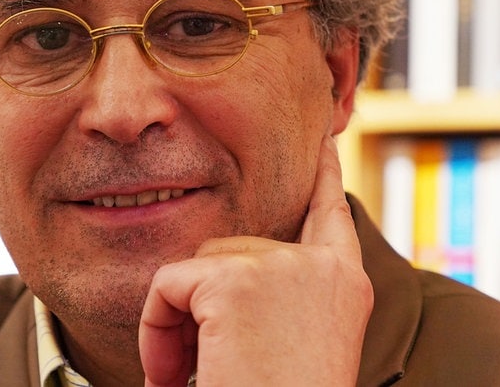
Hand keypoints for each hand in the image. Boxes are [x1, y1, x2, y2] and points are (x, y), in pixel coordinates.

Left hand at [139, 135, 373, 385]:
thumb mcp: (298, 343)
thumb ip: (280, 295)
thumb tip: (222, 269)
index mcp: (344, 285)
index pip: (330, 212)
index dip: (322, 174)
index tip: (325, 136)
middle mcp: (322, 266)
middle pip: (234, 248)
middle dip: (204, 304)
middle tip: (203, 369)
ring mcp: (283, 267)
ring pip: (198, 267)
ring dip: (179, 323)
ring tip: (195, 378)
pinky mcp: (236, 280)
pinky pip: (168, 285)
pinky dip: (155, 331)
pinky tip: (176, 376)